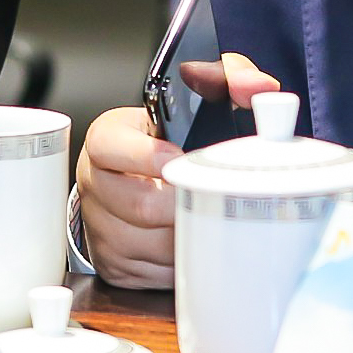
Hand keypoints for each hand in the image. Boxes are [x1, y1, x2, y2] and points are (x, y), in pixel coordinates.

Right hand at [76, 52, 280, 288]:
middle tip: (215, 198)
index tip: (178, 161)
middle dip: (183, 206)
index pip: (109, 146)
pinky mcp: (114, 264)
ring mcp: (101, 227)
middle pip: (137, 204)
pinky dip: (182, 264)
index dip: (144, 156)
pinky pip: (152, 274)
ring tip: (212, 221)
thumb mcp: (195, 98)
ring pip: (148, 245)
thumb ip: (227, 78)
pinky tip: (199, 245)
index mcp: (107, 139)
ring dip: (187, 238)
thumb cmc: (172, 137)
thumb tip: (256, 87)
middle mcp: (95, 184)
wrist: (139, 178)